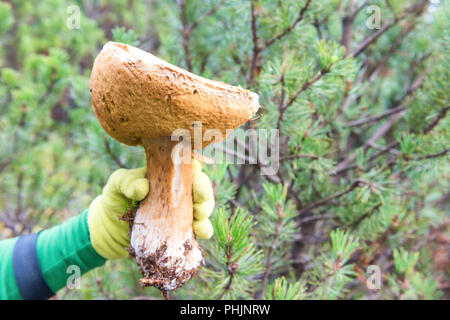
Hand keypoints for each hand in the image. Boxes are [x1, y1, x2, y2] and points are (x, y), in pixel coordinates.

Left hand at [87, 160, 214, 259]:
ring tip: (199, 215)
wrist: (110, 229)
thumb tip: (143, 187)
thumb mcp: (116, 185)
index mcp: (166, 173)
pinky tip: (201, 231)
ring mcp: (182, 210)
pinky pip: (199, 228)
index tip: (196, 172)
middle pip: (200, 185)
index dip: (196, 166)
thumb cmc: (115, 198)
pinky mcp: (182, 229)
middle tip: (200, 197)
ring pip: (203, 205)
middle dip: (204, 190)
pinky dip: (204, 229)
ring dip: (206, 209)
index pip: (186, 165)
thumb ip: (127, 182)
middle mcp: (178, 190)